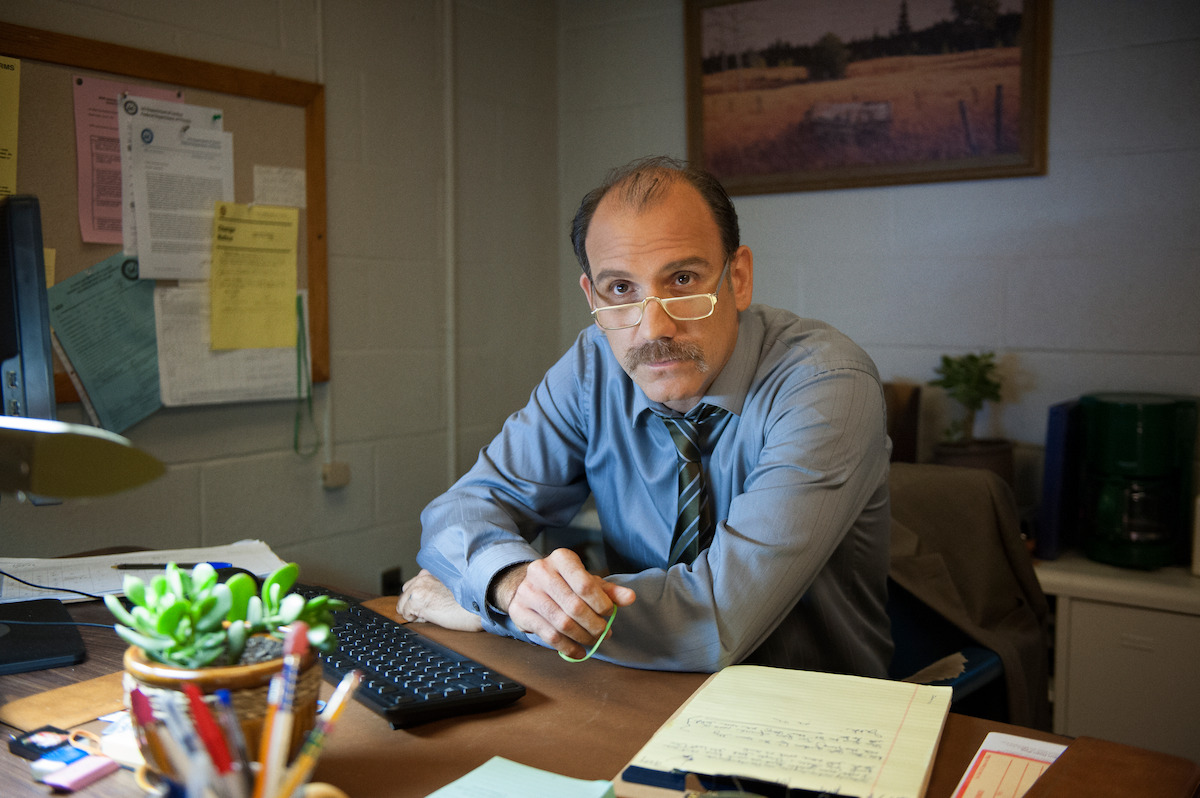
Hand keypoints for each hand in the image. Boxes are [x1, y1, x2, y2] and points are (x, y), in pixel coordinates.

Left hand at [395, 569, 482, 631]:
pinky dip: (416, 619)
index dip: (421, 598)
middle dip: (414, 604)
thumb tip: (426, 599)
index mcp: (431, 571)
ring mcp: (419, 587)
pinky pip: (406, 614)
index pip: (413, 585)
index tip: (431, 604)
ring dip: (415, 613)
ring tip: (434, 613)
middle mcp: (423, 576)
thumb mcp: (451, 586)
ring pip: (402, 605)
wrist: (479, 603)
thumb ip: (436, 587)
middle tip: (433, 610)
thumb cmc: (470, 599)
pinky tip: (432, 616)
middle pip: (405, 594)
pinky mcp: (417, 600)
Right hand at [492, 548, 635, 659]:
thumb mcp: (586, 581)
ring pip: (561, 623)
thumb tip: (630, 598)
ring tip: (593, 641)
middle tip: (604, 632)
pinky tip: (578, 651)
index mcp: (561, 558)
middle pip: (574, 606)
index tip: (609, 613)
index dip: (601, 603)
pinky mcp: (519, 611)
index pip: (585, 584)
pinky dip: (567, 647)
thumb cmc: (564, 583)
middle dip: (594, 624)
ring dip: (582, 637)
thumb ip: (609, 590)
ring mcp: (527, 592)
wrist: (524, 585)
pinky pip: (548, 635)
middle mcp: (541, 571)